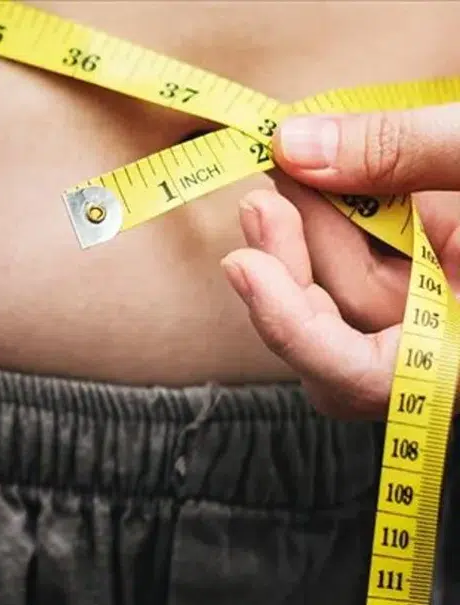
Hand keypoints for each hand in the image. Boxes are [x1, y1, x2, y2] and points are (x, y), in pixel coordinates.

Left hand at [220, 102, 459, 418]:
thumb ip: (404, 156)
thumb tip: (299, 146)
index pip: (361, 379)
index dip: (293, 330)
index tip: (245, 267)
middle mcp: (449, 350)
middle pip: (340, 329)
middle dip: (291, 258)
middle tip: (264, 192)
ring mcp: (440, 321)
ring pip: (349, 296)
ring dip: (309, 231)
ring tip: (287, 167)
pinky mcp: (437, 288)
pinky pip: (375, 268)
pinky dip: (345, 226)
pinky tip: (321, 183)